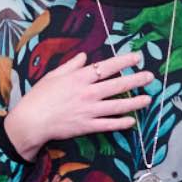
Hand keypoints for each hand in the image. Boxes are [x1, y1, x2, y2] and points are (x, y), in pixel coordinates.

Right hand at [2, 51, 152, 155]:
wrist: (31, 121)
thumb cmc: (39, 97)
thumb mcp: (53, 75)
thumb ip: (71, 65)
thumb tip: (85, 56)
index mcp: (79, 78)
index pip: (107, 67)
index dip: (124, 61)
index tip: (137, 57)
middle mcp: (88, 93)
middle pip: (117, 85)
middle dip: (136, 80)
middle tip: (150, 76)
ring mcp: (89, 110)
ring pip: (118, 105)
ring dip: (135, 102)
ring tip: (148, 99)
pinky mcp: (87, 126)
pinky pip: (108, 124)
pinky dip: (121, 123)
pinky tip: (132, 121)